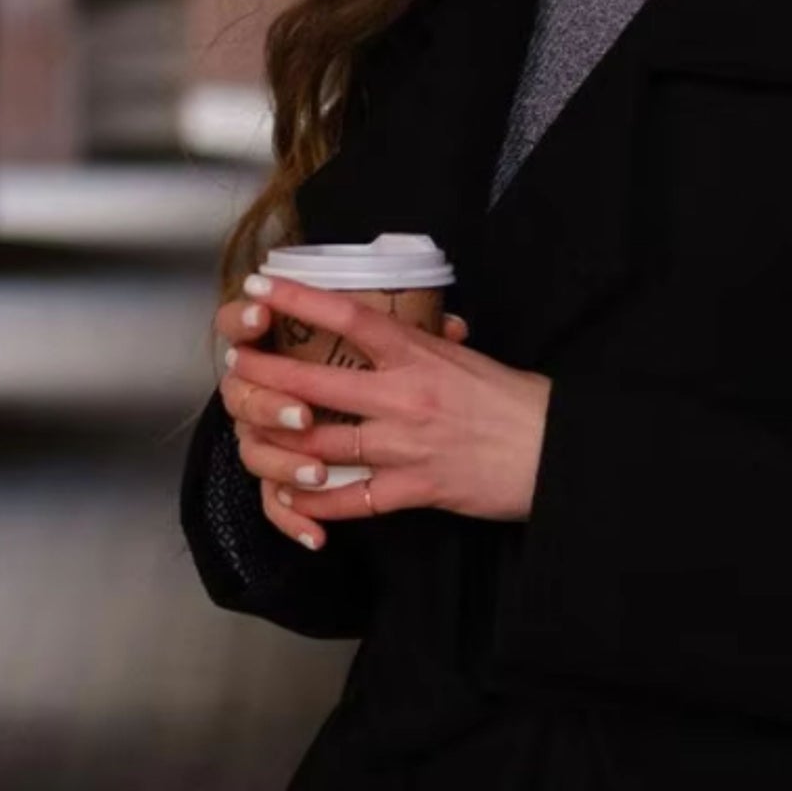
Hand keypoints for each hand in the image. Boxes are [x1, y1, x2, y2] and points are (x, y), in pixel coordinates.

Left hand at [221, 275, 550, 549]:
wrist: (557, 450)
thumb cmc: (521, 404)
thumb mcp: (473, 360)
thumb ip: (436, 346)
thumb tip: (431, 325)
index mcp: (421, 355)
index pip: (348, 317)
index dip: (297, 301)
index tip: (260, 288)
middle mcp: (405, 397)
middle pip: (314, 383)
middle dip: (265, 376)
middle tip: (234, 368)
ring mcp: (407, 445)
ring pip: (322, 444)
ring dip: (279, 441)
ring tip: (252, 432)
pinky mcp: (419, 488)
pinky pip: (355, 499)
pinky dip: (319, 502)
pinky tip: (295, 499)